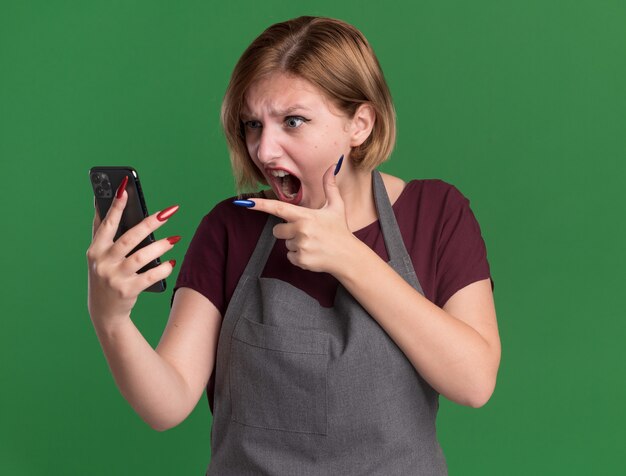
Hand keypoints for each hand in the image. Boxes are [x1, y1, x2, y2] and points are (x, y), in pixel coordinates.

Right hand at [87, 182, 178, 326]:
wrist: (104, 312)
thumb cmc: (104, 276)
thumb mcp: (97, 256)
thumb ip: (100, 232)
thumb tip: (101, 202)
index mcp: (95, 250)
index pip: (107, 224)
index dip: (116, 207)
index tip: (126, 189)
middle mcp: (103, 263)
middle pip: (129, 238)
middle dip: (150, 223)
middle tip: (168, 212)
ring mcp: (115, 278)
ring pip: (141, 257)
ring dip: (160, 247)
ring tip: (175, 239)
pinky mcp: (127, 291)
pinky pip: (150, 277)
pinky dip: (163, 269)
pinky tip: (172, 262)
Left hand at [247, 163, 357, 273]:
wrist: (348, 256)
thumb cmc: (340, 230)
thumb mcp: (336, 206)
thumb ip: (330, 186)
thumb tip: (333, 166)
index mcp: (305, 216)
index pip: (278, 208)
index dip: (260, 205)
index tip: (245, 202)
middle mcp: (301, 230)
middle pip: (277, 230)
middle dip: (287, 230)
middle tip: (306, 232)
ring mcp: (300, 246)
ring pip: (285, 243)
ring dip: (295, 243)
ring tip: (312, 243)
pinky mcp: (300, 260)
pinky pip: (289, 256)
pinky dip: (298, 255)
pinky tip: (312, 253)